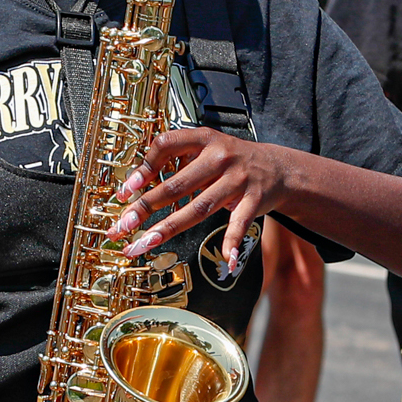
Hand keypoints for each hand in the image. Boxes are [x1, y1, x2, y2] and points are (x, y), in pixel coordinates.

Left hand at [105, 127, 291, 275]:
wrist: (277, 167)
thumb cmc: (231, 161)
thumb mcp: (205, 149)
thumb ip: (176, 162)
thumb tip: (136, 187)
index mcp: (202, 139)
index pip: (166, 145)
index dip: (144, 167)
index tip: (126, 189)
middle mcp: (219, 157)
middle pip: (177, 184)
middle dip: (146, 206)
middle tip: (124, 224)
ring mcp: (237, 179)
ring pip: (199, 207)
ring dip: (170, 227)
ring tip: (146, 243)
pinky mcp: (253, 200)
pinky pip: (239, 224)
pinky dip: (231, 243)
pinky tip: (225, 261)